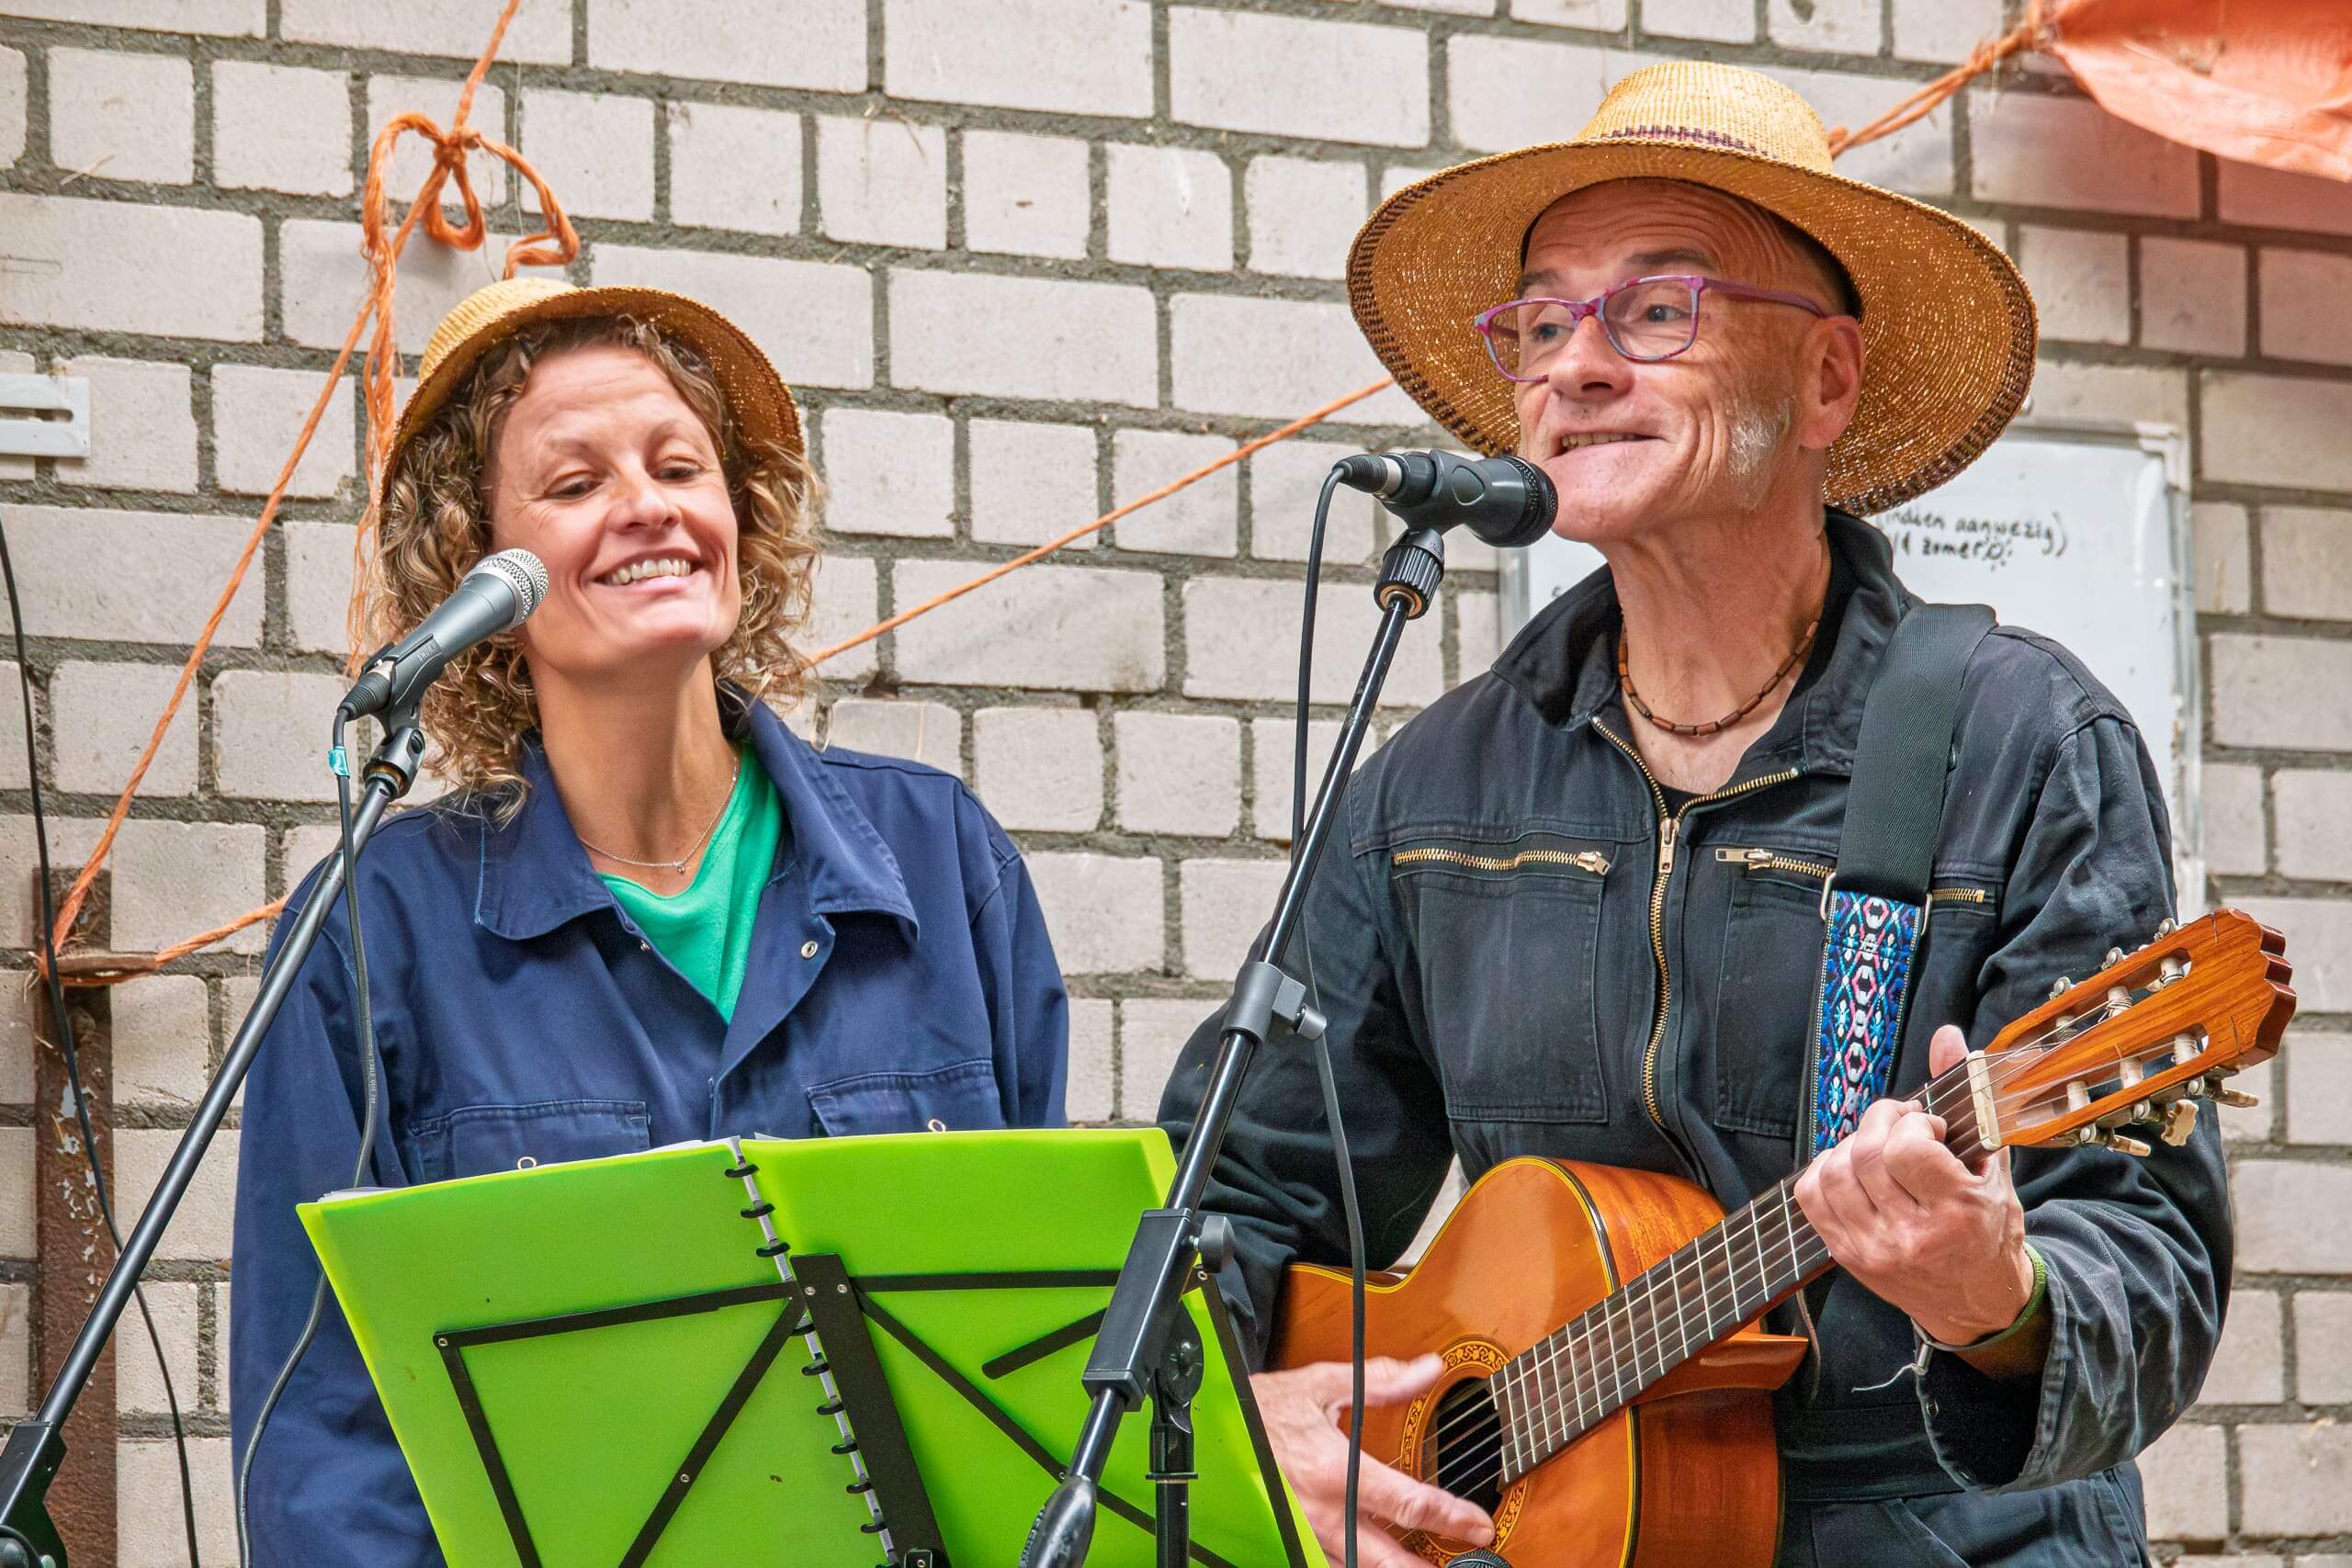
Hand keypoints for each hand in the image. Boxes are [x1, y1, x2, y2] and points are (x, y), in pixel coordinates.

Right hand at [1250, 1354, 1495, 1567]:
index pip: (1407, 1503)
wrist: (1209, 1430)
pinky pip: (1330, 1564)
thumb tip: (1427, 1369)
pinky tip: (1378, 1562)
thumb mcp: (1322, 1385)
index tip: (1478, 1525)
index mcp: (1335, 1470)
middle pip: (1387, 1557)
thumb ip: (1380, 1381)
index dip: (1450, 1518)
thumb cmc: (1263, 1409)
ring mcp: (1305, 1533)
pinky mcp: (1291, 1541)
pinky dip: (1359, 1565)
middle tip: (1466, 1565)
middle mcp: (1322, 1511)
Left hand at [1794, 1024, 2035, 1348]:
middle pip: (1866, 1155)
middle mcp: (1912, 1236)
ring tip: (1878, 1147)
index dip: (1912, 1122)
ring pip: (1833, 1172)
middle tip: (1900, 1125)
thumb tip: (1946, 1036)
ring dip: (1851, 1145)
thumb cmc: (1990, 1229)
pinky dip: (1823, 1170)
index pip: (1908, 1148)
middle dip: (1879, 1122)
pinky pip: (1811, 1198)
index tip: (1929, 1126)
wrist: (1978, 1304)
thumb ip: (1968, 1098)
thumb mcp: (1993, 1166)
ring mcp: (1875, 1250)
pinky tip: (1850, 1168)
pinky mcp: (1848, 1258)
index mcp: (1958, 1212)